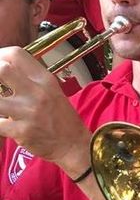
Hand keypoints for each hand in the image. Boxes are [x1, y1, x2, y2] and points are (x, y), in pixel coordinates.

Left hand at [0, 47, 90, 174]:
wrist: (73, 144)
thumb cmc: (60, 117)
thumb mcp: (51, 91)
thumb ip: (29, 79)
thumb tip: (3, 68)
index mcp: (45, 80)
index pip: (16, 54)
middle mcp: (38, 93)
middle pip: (3, 70)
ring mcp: (29, 112)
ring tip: (1, 107)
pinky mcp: (22, 131)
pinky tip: (2, 122)